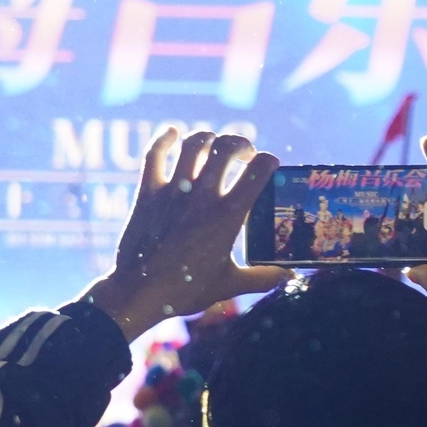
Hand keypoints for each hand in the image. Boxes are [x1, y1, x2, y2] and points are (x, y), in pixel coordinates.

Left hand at [84, 128, 283, 341]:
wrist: (139, 293)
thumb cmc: (186, 291)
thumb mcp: (230, 285)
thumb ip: (262, 278)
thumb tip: (288, 276)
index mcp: (228, 216)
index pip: (258, 170)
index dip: (269, 160)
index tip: (269, 164)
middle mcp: (202, 197)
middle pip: (226, 147)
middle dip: (240, 143)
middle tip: (243, 154)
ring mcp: (173, 192)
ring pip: (194, 144)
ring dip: (208, 138)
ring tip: (214, 145)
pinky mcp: (147, 192)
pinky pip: (154, 154)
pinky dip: (164, 139)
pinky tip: (173, 133)